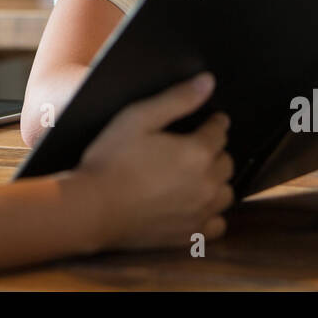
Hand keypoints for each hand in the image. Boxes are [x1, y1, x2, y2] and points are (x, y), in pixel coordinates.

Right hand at [70, 73, 233, 251]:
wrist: (91, 209)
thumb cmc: (110, 160)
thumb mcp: (138, 118)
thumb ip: (176, 99)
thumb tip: (208, 82)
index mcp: (197, 152)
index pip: (219, 132)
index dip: (214, 123)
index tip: (211, 121)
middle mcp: (206, 184)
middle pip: (226, 163)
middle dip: (216, 151)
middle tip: (199, 147)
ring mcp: (199, 212)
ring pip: (226, 193)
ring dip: (217, 182)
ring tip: (198, 175)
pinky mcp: (189, 235)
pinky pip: (217, 224)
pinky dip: (211, 214)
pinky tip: (195, 206)